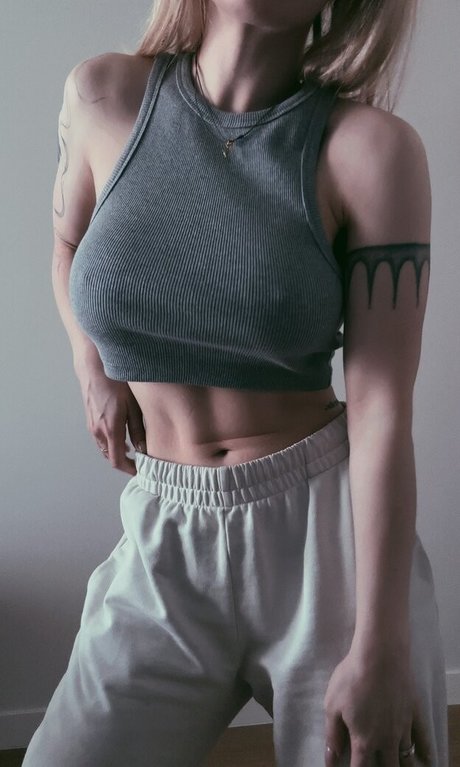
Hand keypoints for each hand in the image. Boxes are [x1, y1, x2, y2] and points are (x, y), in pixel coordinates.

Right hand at [77, 366, 146, 474]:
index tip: (140, 470)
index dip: (128, 469)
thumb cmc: (116, 382)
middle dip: (124, 460)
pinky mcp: (89, 418)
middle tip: (139, 458)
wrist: (93, 366)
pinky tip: (121, 432)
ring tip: (132, 445)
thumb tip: (142, 448)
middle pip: (110, 455)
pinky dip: (110, 441)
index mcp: (110, 430)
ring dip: (116, 450)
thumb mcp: (133, 405)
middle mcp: (98, 431)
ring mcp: (91, 425)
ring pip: (104, 447)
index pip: (117, 461)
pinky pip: (100, 437)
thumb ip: (138, 429)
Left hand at [323, 646, 431, 765]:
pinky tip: (426, 759)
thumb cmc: (352, 678)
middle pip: (387, 766)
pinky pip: (423, 738)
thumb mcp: (333, 706)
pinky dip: (425, 751)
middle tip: (375, 763)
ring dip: (401, 764)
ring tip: (396, 765)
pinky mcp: (414, 713)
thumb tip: (331, 759)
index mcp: (364, 740)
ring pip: (405, 757)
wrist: (380, 655)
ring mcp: (403, 727)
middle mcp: (386, 739)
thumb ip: (333, 735)